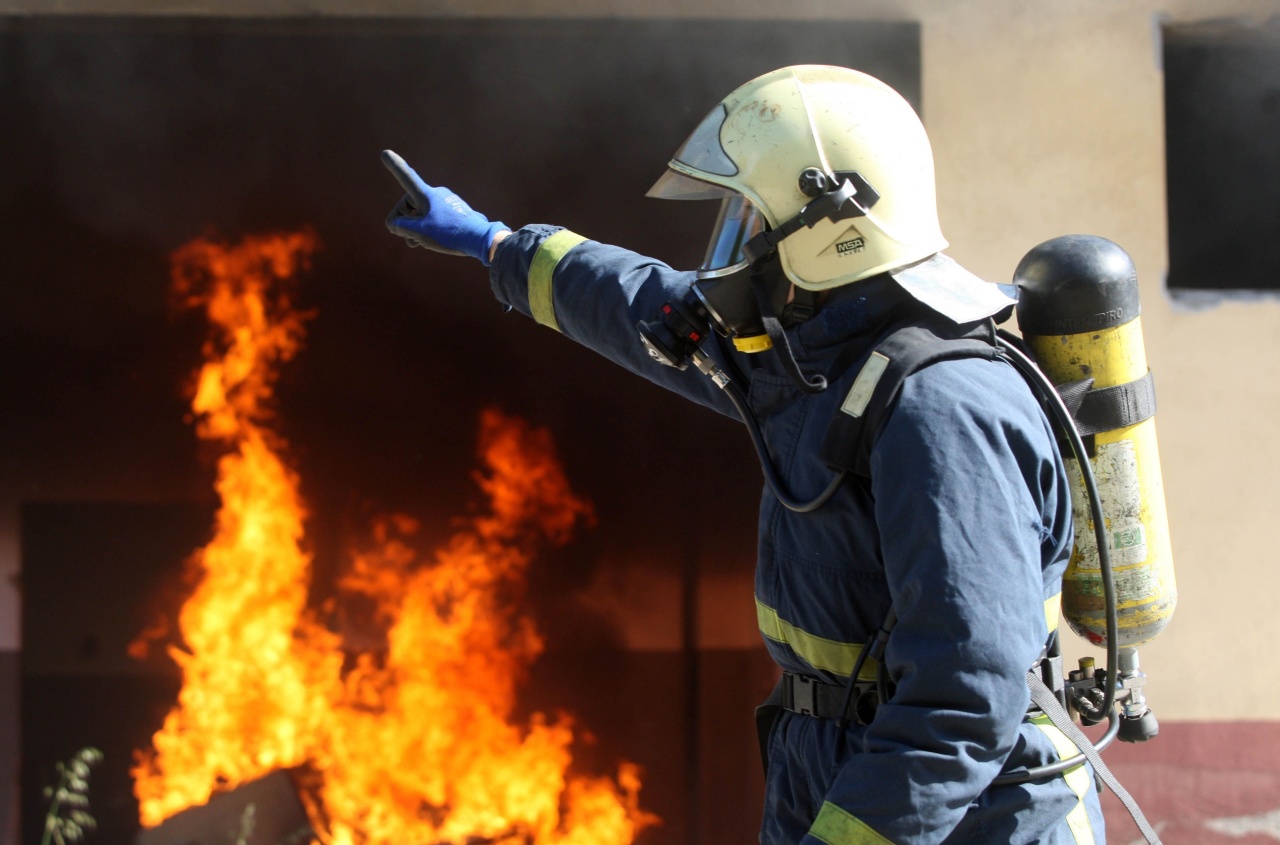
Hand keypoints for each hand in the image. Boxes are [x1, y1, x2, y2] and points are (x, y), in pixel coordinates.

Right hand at [382, 150, 508, 265]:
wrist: (479, 239)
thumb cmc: (448, 233)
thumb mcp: (420, 232)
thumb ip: (402, 227)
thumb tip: (393, 224)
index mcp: (426, 195)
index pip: (406, 178)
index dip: (395, 167)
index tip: (385, 152)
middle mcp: (437, 194)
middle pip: (411, 204)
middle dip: (404, 220)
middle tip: (404, 236)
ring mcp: (447, 202)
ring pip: (423, 213)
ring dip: (416, 227)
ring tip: (416, 243)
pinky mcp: (456, 212)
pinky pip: (436, 217)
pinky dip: (429, 228)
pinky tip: (431, 241)